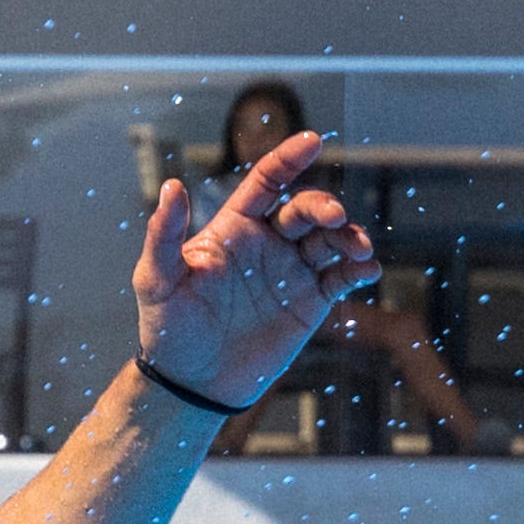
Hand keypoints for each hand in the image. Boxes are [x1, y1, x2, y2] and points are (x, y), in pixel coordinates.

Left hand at [131, 130, 385, 414]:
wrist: (192, 383)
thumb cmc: (168, 328)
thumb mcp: (156, 280)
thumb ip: (164, 235)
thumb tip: (171, 186)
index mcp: (234, 228)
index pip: (266, 182)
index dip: (288, 159)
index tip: (312, 140)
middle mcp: (268, 242)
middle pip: (304, 209)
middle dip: (323, 206)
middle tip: (333, 217)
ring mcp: (292, 271)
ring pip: (329, 240)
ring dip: (348, 237)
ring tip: (359, 249)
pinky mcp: (311, 302)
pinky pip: (340, 277)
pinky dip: (358, 269)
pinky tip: (366, 269)